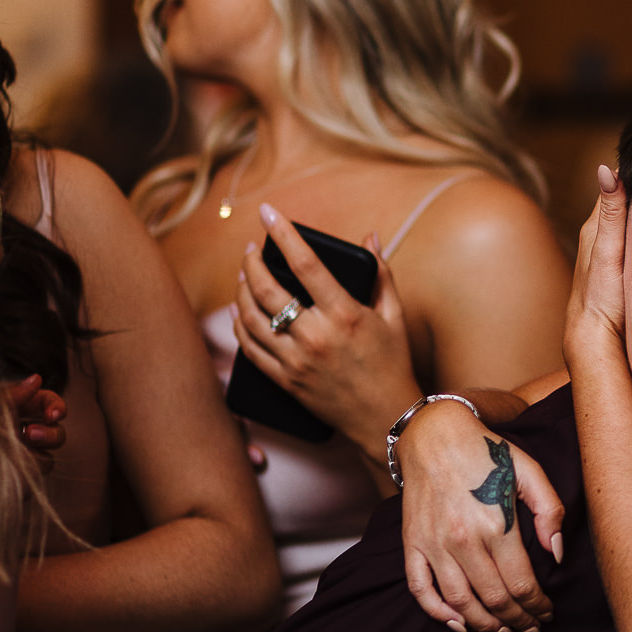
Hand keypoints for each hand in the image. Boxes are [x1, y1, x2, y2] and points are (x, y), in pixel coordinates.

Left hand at [6, 373, 64, 468]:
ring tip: (26, 441)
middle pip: (55, 425)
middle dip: (52, 428)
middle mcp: (22, 429)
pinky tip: (13, 459)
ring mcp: (25, 451)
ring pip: (53, 445)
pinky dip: (33, 461)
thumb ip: (16, 393)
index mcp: (15, 409)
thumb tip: (36, 379)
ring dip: (46, 440)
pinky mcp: (26, 471)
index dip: (55, 405)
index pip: (45, 402)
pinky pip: (44, 464)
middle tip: (37, 429)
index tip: (53, 414)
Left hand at [233, 203, 422, 459]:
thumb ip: (381, 274)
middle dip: (252, 261)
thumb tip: (369, 239)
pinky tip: (238, 311)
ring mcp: (297, 361)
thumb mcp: (394, 316)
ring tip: (243, 275)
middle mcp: (316, 336)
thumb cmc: (393, 364)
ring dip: (240, 290)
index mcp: (345, 315)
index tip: (269, 212)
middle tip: (251, 248)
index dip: (284, 234)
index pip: (306, 264)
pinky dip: (238, 325)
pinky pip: (250, 349)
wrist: (387, 419)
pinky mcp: (287, 381)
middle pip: (267, 289)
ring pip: (251, 318)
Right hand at [398, 399, 563, 631]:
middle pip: (495, 600)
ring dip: (485, 626)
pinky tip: (460, 624)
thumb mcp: (529, 471)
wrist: (434, 434)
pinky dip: (439, 614)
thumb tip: (557, 554)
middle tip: (532, 629)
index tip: (547, 614)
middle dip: (518, 622)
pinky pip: (421, 590)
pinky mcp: (413, 544)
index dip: (538, 607)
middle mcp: (463, 539)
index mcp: (496, 523)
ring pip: (461, 604)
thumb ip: (549, 511)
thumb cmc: (487, 451)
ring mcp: (434, 544)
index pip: (522, 585)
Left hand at [564, 165, 627, 370]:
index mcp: (597, 222)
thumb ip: (612, 213)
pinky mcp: (620, 263)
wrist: (598, 338)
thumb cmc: (603, 296)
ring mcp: (611, 248)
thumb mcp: (610, 252)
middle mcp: (601, 232)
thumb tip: (607, 169)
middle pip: (629, 198)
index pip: (620, 182)